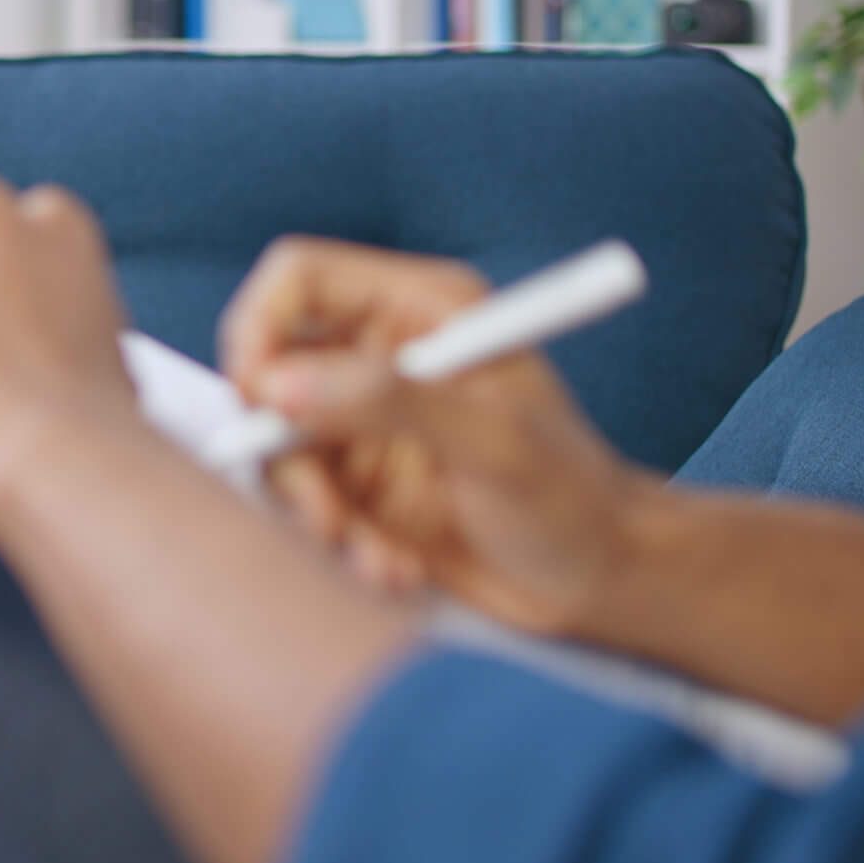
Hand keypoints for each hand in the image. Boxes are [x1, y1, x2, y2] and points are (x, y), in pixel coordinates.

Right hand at [218, 236, 645, 633]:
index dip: (260, 327)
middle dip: (283, 448)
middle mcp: (381, 355)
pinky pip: (303, 501)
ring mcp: (364, 420)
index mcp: (420, 308)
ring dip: (316, 511)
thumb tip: (278, 384)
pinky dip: (339, 542)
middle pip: (269, 368)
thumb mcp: (491, 443)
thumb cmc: (570, 499)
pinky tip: (396, 568)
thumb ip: (387, 401)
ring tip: (379, 556)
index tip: (259, 399)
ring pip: (278, 445)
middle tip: (324, 514)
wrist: (604, 583)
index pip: (299, 279)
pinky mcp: (358, 482)